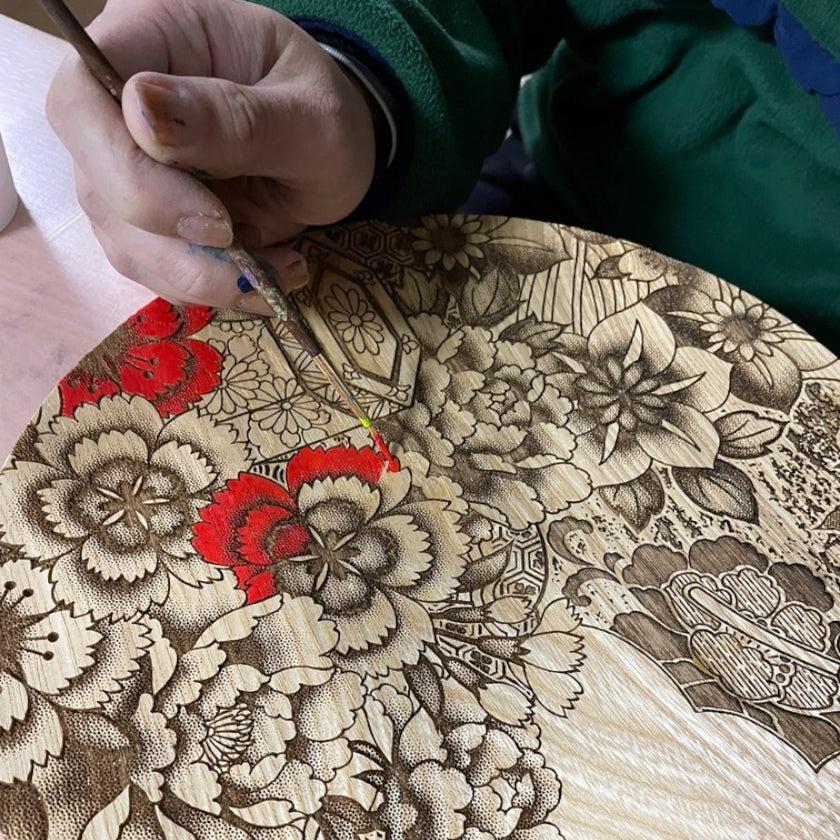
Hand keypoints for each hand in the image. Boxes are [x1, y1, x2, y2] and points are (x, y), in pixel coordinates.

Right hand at [46, 0, 377, 312]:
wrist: (332, 149)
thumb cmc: (323, 115)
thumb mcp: (309, 116)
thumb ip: (236, 116)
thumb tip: (140, 108)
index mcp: (151, 41)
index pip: (84, 98)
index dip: (125, 166)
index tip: (210, 214)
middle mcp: (118, 107)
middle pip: (97, 182)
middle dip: (173, 238)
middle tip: (245, 245)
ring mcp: (125, 170)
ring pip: (127, 242)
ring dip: (201, 274)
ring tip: (280, 269)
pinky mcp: (147, 223)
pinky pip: (159, 270)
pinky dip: (212, 286)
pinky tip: (267, 275)